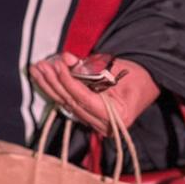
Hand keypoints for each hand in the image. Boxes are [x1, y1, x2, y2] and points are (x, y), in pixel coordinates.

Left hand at [29, 52, 159, 135]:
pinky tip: (42, 78)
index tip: (57, 64)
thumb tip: (66, 59)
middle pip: (71, 102)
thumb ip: (91, 66)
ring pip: (66, 103)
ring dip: (49, 85)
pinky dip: (55, 89)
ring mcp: (94, 122)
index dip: (69, 81)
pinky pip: (67, 102)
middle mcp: (104, 124)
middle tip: (41, 65)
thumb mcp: (117, 68)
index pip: (85, 99)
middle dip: (54, 82)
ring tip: (36, 69)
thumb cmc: (137, 76)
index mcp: (117, 116)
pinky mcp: (87, 116)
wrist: (148, 85)